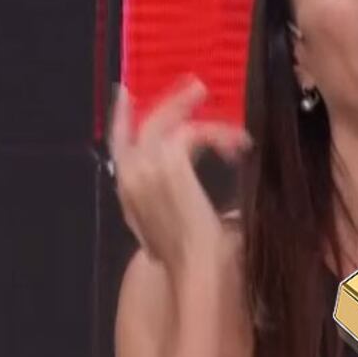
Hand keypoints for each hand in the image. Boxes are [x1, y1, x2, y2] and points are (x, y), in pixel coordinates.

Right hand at [107, 76, 252, 272]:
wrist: (198, 270)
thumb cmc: (201, 259)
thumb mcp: (191, 228)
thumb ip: (193, 209)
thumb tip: (226, 206)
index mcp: (132, 194)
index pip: (118, 146)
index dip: (120, 117)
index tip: (126, 93)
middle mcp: (131, 180)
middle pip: (143, 126)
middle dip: (171, 103)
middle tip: (196, 86)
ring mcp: (145, 172)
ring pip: (165, 123)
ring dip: (195, 110)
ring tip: (221, 107)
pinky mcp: (169, 166)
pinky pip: (192, 132)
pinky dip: (219, 134)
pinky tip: (239, 144)